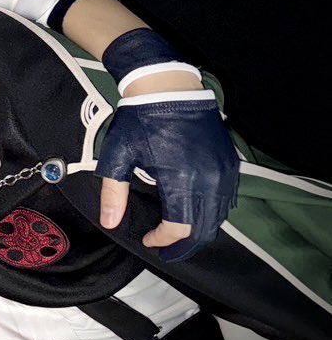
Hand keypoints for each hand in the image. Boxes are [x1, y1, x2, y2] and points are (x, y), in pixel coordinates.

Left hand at [96, 30, 238, 260]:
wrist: (169, 88)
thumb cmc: (140, 121)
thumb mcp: (119, 156)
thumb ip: (114, 192)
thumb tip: (110, 223)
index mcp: (182, 180)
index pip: (179, 228)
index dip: (163, 241)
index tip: (149, 242)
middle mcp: (210, 180)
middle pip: (205, 229)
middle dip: (185, 245)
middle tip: (167, 251)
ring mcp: (224, 172)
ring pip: (219, 216)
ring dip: (200, 230)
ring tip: (179, 235)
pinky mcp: (231, 163)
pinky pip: (227, 198)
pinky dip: (213, 212)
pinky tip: (196, 212)